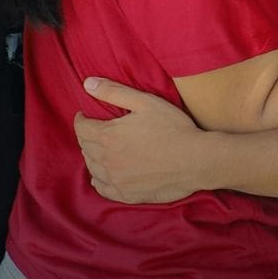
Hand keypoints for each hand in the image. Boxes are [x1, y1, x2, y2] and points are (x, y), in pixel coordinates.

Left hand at [76, 78, 201, 203]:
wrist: (196, 160)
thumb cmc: (173, 127)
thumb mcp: (145, 102)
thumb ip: (114, 92)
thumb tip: (87, 84)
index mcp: (108, 136)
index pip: (81, 128)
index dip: (81, 119)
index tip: (85, 115)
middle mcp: (107, 160)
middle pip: (85, 147)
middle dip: (87, 136)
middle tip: (95, 130)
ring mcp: (116, 180)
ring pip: (92, 168)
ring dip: (92, 156)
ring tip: (100, 149)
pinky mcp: (127, 194)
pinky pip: (102, 188)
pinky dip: (99, 179)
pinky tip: (104, 174)